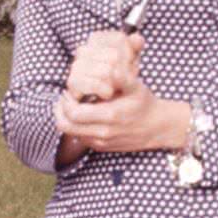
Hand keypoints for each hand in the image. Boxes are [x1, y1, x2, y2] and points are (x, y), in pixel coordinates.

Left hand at [53, 32, 190, 154]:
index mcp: (109, 116)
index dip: (65, 101)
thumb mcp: (136, 87)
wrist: (157, 127)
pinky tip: (82, 115)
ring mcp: (101, 142)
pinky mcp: (101, 147)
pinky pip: (80, 139)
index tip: (69, 91)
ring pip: (70, 134)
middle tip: (64, 98)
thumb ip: (123, 78)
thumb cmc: (144, 104)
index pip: (73, 113)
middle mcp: (103, 133)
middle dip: (60, 111)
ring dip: (66, 119)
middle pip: (66, 126)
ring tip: (71, 105)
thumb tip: (112, 69)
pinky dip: (76, 127)